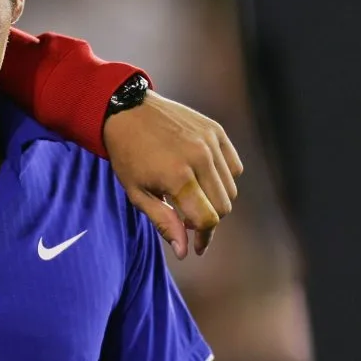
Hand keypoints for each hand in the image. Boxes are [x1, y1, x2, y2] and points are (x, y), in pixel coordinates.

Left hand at [103, 91, 242, 258]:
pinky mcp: (216, 131)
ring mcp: (210, 142)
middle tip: (187, 218)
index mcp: (178, 176)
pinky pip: (234, 166)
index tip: (195, 246)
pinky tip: (202, 176)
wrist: (126, 110)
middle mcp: (199, 158)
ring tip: (191, 196)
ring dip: (215, 200)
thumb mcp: (136, 192)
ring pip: (231, 189)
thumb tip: (184, 251)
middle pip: (223, 207)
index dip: (203, 237)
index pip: (208, 219)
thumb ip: (163, 221)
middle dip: (208, 220)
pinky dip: (224, 178)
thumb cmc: (127, 154)